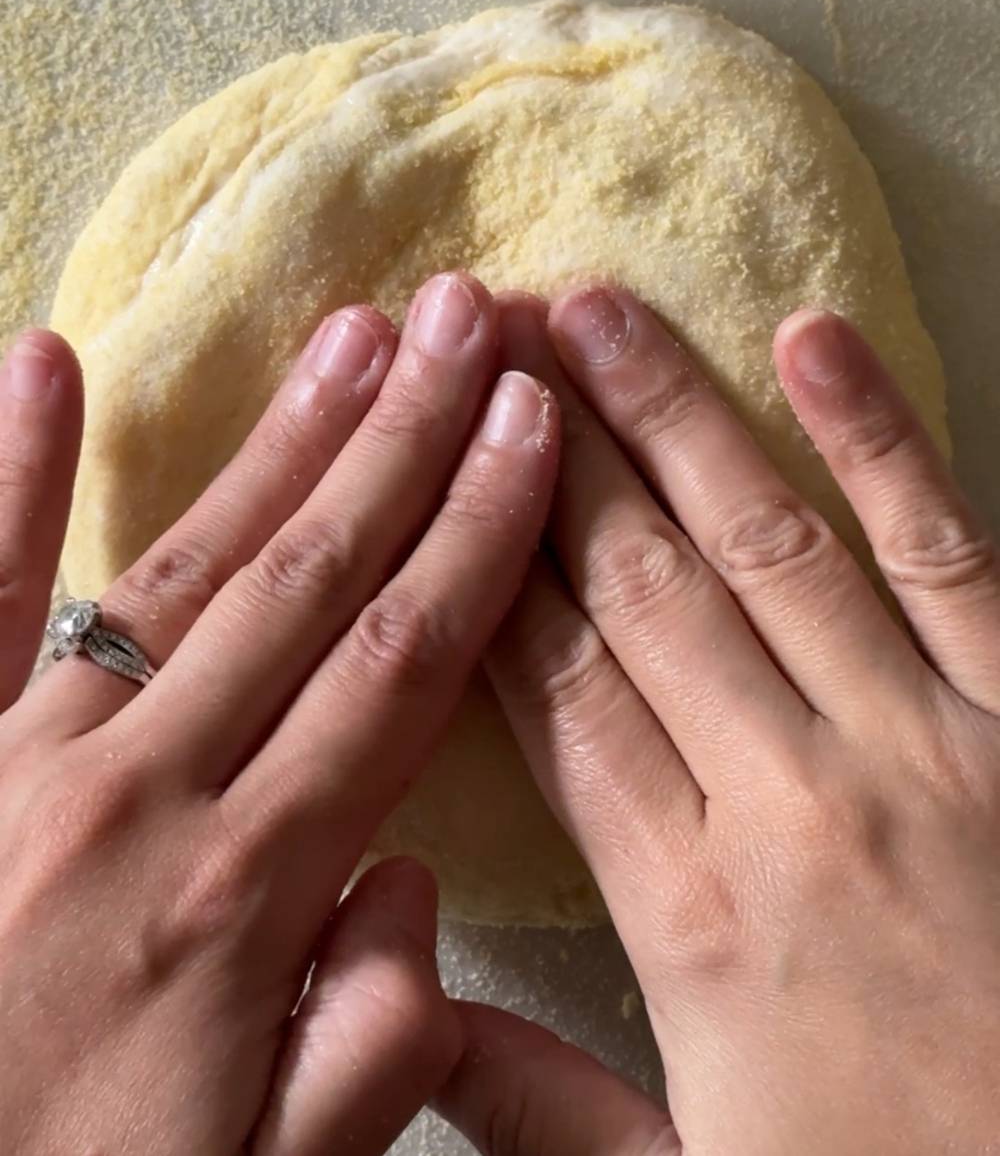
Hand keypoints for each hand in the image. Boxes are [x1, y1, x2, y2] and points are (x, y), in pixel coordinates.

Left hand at [0, 273, 557, 1154]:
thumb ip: (360, 1053)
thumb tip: (413, 883)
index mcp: (236, 900)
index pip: (395, 670)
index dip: (475, 533)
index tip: (528, 424)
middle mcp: (136, 800)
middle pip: (310, 585)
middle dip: (403, 443)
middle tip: (461, 321)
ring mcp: (17, 761)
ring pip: (182, 569)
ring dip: (278, 443)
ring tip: (351, 335)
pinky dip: (6, 476)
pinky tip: (43, 361)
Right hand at [438, 285, 999, 1154]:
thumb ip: (539, 1100)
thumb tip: (401, 1005)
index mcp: (693, 909)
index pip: (555, 694)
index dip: (483, 566)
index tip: (430, 464)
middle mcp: (793, 798)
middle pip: (640, 590)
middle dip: (549, 455)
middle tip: (482, 337)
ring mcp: (924, 743)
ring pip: (766, 542)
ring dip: (672, 417)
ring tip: (595, 310)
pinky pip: (949, 554)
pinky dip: (880, 440)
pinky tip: (813, 340)